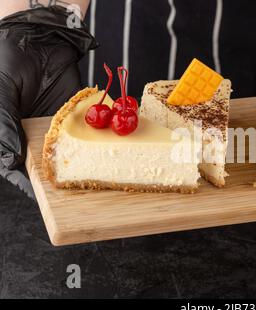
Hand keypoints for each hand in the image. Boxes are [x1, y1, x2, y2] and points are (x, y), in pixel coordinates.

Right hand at [0, 6, 96, 197]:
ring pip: (70, 148)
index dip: (25, 177)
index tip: (37, 189)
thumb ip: (4, 122)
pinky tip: (110, 143)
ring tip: (95, 168)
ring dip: (83, 158)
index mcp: (10, 130)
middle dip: (59, 172)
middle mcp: (35, 131)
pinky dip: (100, 134)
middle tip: (73, 182)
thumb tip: (10, 157)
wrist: (40, 37)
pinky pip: (90, 127)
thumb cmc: (10, 60)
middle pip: (45, 159)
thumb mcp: (3, 90)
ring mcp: (59, 124)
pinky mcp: (79, 113)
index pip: (14, 160)